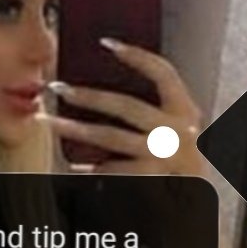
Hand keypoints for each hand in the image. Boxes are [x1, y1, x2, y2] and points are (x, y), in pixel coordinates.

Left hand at [39, 38, 204, 175]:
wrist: (197, 204)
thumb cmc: (181, 166)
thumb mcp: (178, 133)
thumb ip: (156, 114)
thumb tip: (104, 96)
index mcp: (185, 111)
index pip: (164, 73)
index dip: (138, 57)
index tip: (107, 43)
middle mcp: (178, 131)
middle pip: (127, 106)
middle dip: (89, 96)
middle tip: (58, 89)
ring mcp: (164, 157)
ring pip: (112, 138)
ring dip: (76, 129)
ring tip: (49, 123)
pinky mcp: (151, 180)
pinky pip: (113, 171)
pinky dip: (91, 169)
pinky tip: (72, 167)